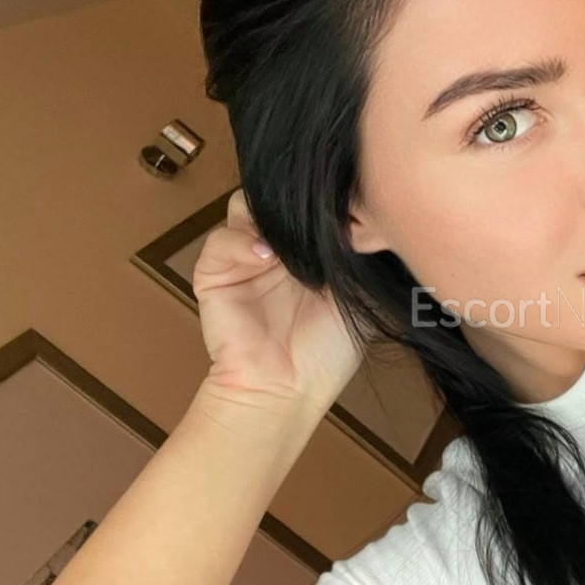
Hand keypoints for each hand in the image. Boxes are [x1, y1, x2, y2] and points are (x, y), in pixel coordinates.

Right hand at [191, 189, 363, 412]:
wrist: (289, 389)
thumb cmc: (327, 352)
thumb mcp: (359, 295)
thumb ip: (357, 254)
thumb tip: (369, 213)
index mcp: (309, 249)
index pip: (309, 202)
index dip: (325, 199)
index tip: (347, 205)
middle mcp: (276, 248)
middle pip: (275, 195)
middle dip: (293, 200)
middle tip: (318, 216)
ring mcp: (244, 258)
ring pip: (244, 206)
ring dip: (268, 217)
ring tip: (292, 243)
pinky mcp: (215, 274)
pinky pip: (221, 240)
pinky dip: (242, 242)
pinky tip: (267, 258)